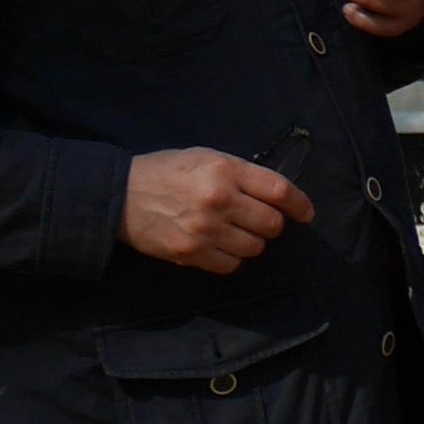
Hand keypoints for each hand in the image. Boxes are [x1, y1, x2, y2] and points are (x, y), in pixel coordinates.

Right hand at [122, 147, 314, 271]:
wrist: (117, 196)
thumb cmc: (166, 172)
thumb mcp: (204, 158)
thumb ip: (241, 174)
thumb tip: (279, 196)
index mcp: (225, 170)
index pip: (280, 191)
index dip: (300, 204)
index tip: (306, 213)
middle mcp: (219, 200)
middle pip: (272, 224)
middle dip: (270, 224)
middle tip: (255, 220)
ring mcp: (205, 230)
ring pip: (255, 248)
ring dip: (250, 241)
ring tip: (232, 231)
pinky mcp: (191, 253)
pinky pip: (231, 265)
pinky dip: (231, 257)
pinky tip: (218, 245)